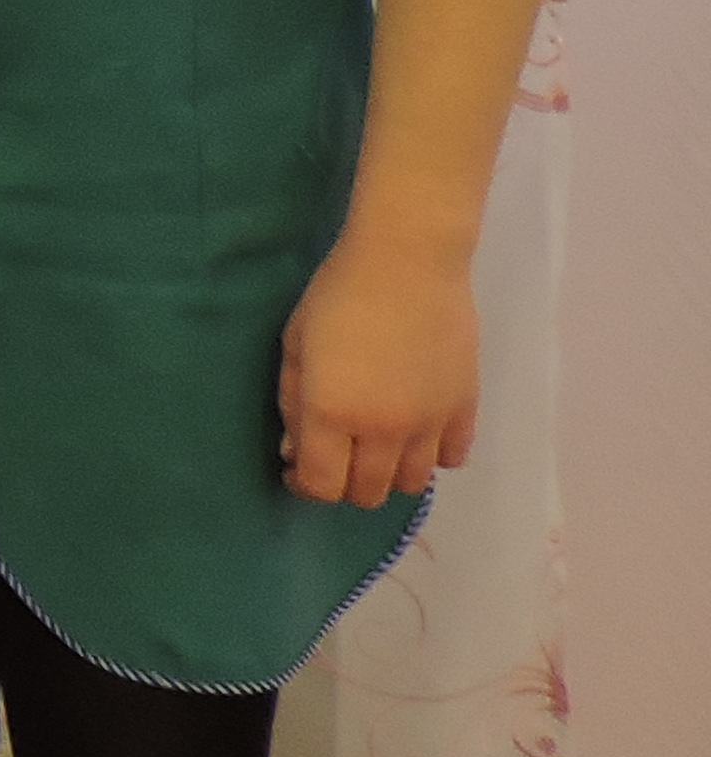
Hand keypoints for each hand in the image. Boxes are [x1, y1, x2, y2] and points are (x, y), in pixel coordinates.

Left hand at [280, 234, 479, 506]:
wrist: (407, 262)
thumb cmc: (337, 295)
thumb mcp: (295, 345)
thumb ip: (292, 404)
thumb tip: (295, 451)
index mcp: (332, 414)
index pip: (322, 486)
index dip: (303, 486)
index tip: (296, 468)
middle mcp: (383, 430)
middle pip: (367, 494)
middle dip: (344, 484)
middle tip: (335, 455)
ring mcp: (429, 423)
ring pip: (411, 484)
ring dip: (389, 473)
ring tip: (376, 444)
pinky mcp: (465, 409)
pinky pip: (452, 458)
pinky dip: (432, 455)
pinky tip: (417, 431)